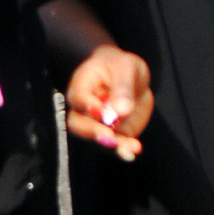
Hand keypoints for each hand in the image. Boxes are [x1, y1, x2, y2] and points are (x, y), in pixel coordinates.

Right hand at [65, 46, 153, 160]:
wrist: (130, 76)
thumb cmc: (120, 66)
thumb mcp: (126, 68)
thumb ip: (123, 88)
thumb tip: (120, 111)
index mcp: (82, 86)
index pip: (78, 97)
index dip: (87, 106)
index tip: (101, 111)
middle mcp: (85, 108)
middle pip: (78, 123)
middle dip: (92, 132)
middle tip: (109, 137)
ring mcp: (98, 122)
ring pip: (96, 138)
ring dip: (112, 145)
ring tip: (130, 147)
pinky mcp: (113, 132)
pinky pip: (115, 144)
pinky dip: (125, 148)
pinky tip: (135, 148)